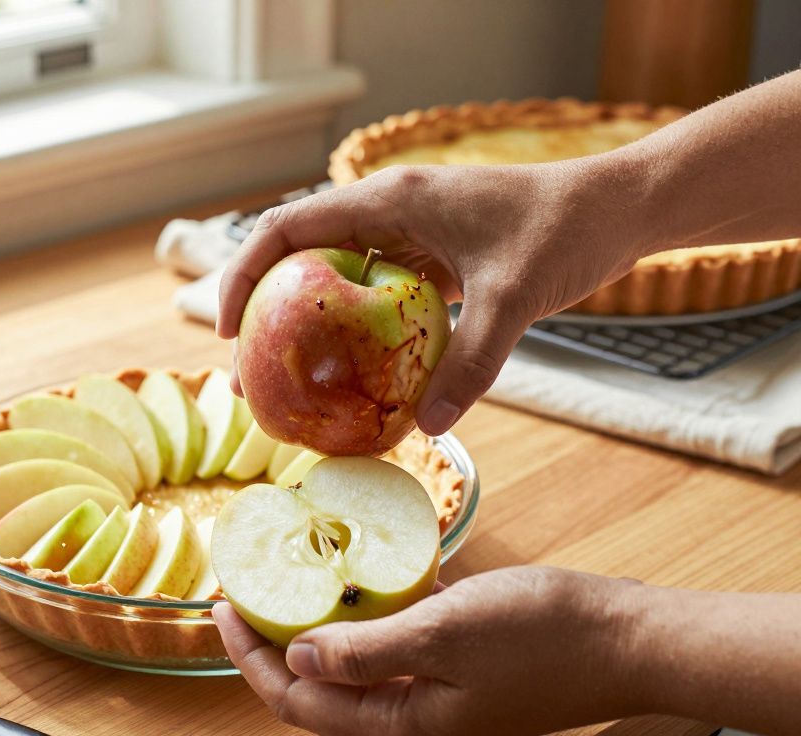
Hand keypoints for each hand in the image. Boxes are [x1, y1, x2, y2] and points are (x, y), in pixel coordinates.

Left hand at [214, 566, 644, 735]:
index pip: (298, 702)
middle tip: (244, 589)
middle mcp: (412, 719)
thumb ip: (365, 651)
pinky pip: (394, 646)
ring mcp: (437, 695)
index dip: (250, 657)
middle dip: (272, 643)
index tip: (222, 604)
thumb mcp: (444, 634)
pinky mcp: (458, 668)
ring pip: (353, 665)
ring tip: (288, 577)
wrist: (629, 638)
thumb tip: (294, 660)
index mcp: (402, 725)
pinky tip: (359, 575)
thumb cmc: (545, 636)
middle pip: (317, 690)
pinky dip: (369, 615)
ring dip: (317, 626)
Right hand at [216, 161, 651, 434]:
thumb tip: (427, 428)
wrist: (618, 209)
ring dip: (302, 323)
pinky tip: (348, 374)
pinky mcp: (430, 256)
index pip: (285, 227)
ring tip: (286, 382)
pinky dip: (350, 330)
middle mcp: (386, 210)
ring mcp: (407, 233)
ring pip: (330, 276)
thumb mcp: (515, 297)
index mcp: (387, 198)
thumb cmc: (566, 231)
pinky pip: (372, 294)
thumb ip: (472, 361)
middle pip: (296, 255)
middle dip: (261, 311)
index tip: (225, 331)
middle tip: (249, 377)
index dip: (241, 274)